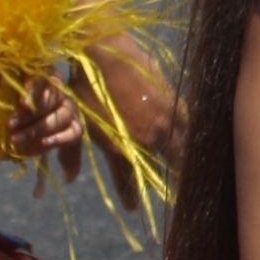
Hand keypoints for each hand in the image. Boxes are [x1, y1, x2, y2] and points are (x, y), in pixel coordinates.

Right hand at [2, 73, 87, 177]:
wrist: (23, 95)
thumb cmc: (35, 127)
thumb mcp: (47, 143)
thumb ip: (60, 158)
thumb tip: (68, 179)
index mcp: (73, 124)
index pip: (75, 133)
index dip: (59, 140)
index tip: (42, 146)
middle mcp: (69, 107)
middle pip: (60, 118)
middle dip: (36, 130)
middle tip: (14, 138)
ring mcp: (58, 90)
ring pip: (50, 102)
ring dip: (30, 114)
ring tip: (11, 123)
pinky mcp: (45, 75)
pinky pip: (42, 83)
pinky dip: (31, 93)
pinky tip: (19, 103)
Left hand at [88, 40, 184, 208]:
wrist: (102, 50)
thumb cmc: (82, 85)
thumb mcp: (75, 121)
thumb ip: (72, 152)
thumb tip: (68, 179)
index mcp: (119, 148)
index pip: (129, 181)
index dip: (131, 197)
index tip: (133, 210)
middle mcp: (144, 139)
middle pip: (163, 170)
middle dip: (168, 184)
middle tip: (175, 195)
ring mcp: (161, 121)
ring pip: (180, 149)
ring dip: (183, 161)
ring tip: (189, 170)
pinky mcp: (170, 100)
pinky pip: (186, 121)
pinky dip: (187, 130)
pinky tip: (192, 135)